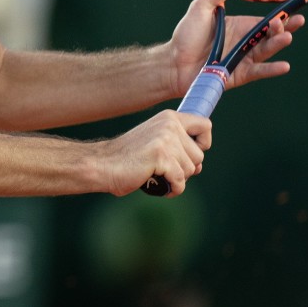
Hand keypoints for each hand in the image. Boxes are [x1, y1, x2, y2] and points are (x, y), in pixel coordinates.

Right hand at [96, 110, 211, 196]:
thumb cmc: (128, 158)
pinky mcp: (161, 156)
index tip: (188, 152)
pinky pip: (180, 181)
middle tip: (163, 169)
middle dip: (185, 168)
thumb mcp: (155, 142)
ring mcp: (165, 139)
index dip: (203, 143)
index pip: (205, 125)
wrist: (102, 165)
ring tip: (157, 175)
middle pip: (199, 155)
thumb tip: (199, 165)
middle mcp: (170, 124)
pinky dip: (172, 189)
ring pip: (191, 170)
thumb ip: (178, 146)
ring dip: (176, 179)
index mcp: (169, 117)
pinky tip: (158, 186)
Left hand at [168, 0, 304, 94]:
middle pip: (270, 35)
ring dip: (278, 44)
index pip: (265, 21)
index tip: (295, 11)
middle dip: (283, 28)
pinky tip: (284, 66)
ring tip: (286, 37)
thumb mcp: (201, 8)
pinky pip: (258, 71)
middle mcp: (245, 43)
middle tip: (294, 22)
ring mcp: (243, 59)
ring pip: (266, 51)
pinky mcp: (239, 74)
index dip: (281, 17)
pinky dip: (271, 70)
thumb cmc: (187, 35)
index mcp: (240, 26)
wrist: (173, 62)